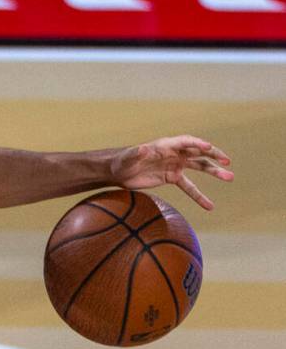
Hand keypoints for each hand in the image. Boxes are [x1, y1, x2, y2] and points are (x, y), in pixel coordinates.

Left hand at [111, 135, 233, 209]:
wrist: (119, 173)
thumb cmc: (122, 161)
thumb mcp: (128, 158)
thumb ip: (136, 153)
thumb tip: (143, 148)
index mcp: (165, 145)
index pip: (185, 142)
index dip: (196, 144)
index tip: (208, 148)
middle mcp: (174, 153)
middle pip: (198, 153)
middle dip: (213, 156)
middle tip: (227, 161)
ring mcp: (175, 165)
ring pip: (199, 167)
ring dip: (214, 172)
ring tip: (230, 177)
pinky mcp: (172, 178)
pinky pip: (189, 187)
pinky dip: (199, 196)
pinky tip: (210, 206)